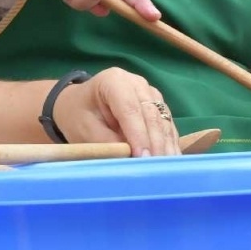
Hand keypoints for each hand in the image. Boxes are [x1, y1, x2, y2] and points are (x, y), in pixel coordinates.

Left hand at [51, 67, 180, 155]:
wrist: (79, 106)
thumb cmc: (79, 116)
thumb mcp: (86, 130)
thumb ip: (109, 143)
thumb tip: (131, 159)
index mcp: (113, 81)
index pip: (130, 109)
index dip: (138, 135)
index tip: (142, 157)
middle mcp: (137, 83)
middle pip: (151, 115)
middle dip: (155, 143)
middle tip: (156, 168)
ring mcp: (150, 93)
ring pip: (163, 121)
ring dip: (166, 146)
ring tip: (167, 168)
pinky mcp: (159, 106)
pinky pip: (168, 126)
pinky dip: (170, 144)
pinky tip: (171, 161)